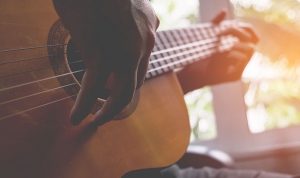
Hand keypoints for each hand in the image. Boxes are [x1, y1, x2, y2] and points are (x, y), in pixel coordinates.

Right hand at [53, 0, 159, 125]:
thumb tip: (114, 34)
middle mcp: (143, 42)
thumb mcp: (123, 4)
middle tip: (107, 112)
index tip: (117, 90)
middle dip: (121, 101)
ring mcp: (124, 50)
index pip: (142, 65)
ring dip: (108, 111)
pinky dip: (85, 105)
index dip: (129, 82)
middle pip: (134, 83)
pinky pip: (93, 87)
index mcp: (148, 28)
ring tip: (96, 119)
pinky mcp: (101, 54)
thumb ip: (126, 22)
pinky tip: (77, 116)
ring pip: (121, 92)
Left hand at [177, 10, 258, 93]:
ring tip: (218, 47)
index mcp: (239, 50)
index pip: (253, 37)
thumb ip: (216, 24)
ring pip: (250, 49)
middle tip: (221, 33)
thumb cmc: (198, 55)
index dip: (248, 29)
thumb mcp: (207, 37)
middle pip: (253, 41)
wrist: (190, 73)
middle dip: (238, 33)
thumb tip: (224, 12)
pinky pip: (242, 59)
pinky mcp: (235, 76)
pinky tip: (218, 55)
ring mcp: (240, 69)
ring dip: (234, 45)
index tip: (234, 24)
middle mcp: (242, 61)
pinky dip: (230, 53)